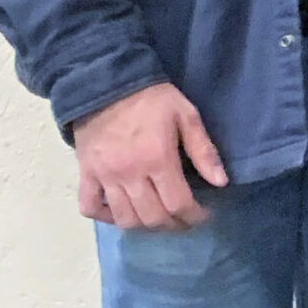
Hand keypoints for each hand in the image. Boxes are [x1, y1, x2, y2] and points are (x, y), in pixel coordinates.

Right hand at [75, 83, 228, 230]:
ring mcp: (104, 176)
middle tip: (184, 219)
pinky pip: (90, 207)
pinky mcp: (86, 173)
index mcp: (157, 159)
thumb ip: (204, 151)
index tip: (204, 215)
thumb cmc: (151, 98)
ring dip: (145, 225)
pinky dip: (105, 217)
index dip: (194, 216)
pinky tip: (121, 212)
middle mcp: (129, 174)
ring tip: (159, 218)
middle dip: (174, 224)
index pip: (178, 204)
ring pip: (124, 219)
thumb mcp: (186, 116)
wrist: (105, 82)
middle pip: (153, 217)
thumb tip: (221, 183)